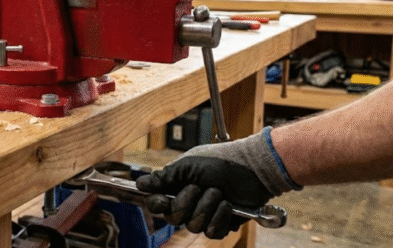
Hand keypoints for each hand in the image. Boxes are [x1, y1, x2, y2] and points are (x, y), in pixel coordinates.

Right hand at [134, 128, 299, 238]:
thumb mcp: (188, 165)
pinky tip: (227, 204)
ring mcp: (204, 214)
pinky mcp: (221, 224)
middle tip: (199, 187)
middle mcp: (188, 202)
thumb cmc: (221, 161)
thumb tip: (140, 184)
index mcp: (177, 187)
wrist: (252, 169)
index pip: (156, 203)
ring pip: (192, 226)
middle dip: (186, 203)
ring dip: (206, 207)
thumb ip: (164, 177)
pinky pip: (212, 232)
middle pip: (172, 218)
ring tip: (219, 192)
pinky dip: (219, 217)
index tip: (164, 199)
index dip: (157, 204)